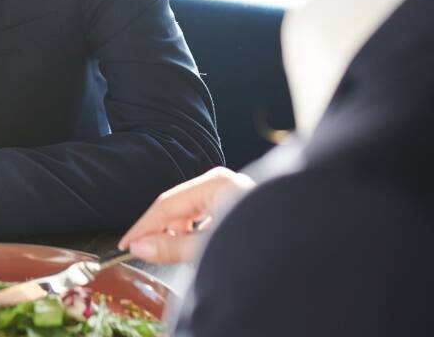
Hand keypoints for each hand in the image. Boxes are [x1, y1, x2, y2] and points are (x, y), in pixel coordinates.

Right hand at [118, 166, 255, 263]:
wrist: (306, 247)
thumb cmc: (265, 242)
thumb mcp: (210, 247)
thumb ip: (172, 246)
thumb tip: (141, 245)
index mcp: (216, 183)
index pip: (166, 204)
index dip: (143, 226)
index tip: (126, 243)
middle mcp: (223, 182)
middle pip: (177, 205)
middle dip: (159, 229)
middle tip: (141, 250)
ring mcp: (231, 191)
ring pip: (190, 210)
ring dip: (176, 231)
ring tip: (166, 251)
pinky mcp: (237, 203)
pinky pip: (204, 214)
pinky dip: (192, 230)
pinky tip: (189, 244)